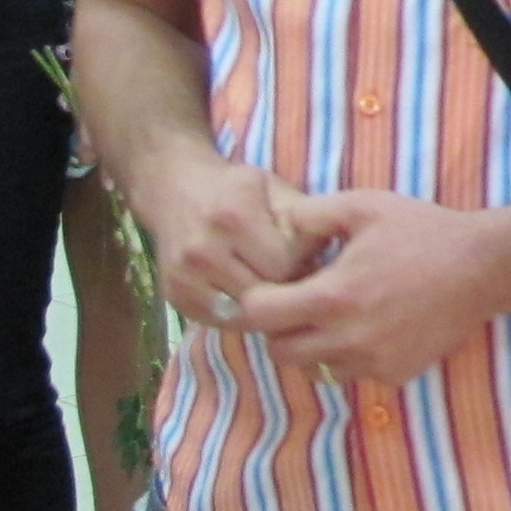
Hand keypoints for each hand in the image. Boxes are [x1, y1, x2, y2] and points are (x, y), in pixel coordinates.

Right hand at [137, 147, 319, 329]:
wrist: (175, 189)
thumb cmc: (237, 189)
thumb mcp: (274, 188)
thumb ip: (304, 218)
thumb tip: (337, 254)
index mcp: (233, 217)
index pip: (283, 265)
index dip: (301, 264)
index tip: (304, 255)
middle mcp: (203, 249)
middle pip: (263, 293)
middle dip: (284, 288)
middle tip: (291, 275)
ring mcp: (183, 276)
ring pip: (242, 314)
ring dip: (263, 306)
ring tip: (271, 285)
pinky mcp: (174, 296)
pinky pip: (220, 321)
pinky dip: (239, 314)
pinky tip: (247, 294)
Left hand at [237, 187, 507, 384]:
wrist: (481, 268)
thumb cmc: (422, 232)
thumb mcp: (365, 205)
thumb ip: (313, 213)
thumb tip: (280, 226)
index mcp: (333, 296)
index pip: (260, 315)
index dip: (254, 302)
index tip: (265, 292)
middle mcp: (347, 338)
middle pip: (280, 352)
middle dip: (278, 331)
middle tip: (295, 308)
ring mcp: (372, 361)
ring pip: (315, 370)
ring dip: (312, 349)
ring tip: (331, 320)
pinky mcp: (395, 374)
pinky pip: (354, 375)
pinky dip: (351, 357)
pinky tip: (370, 330)